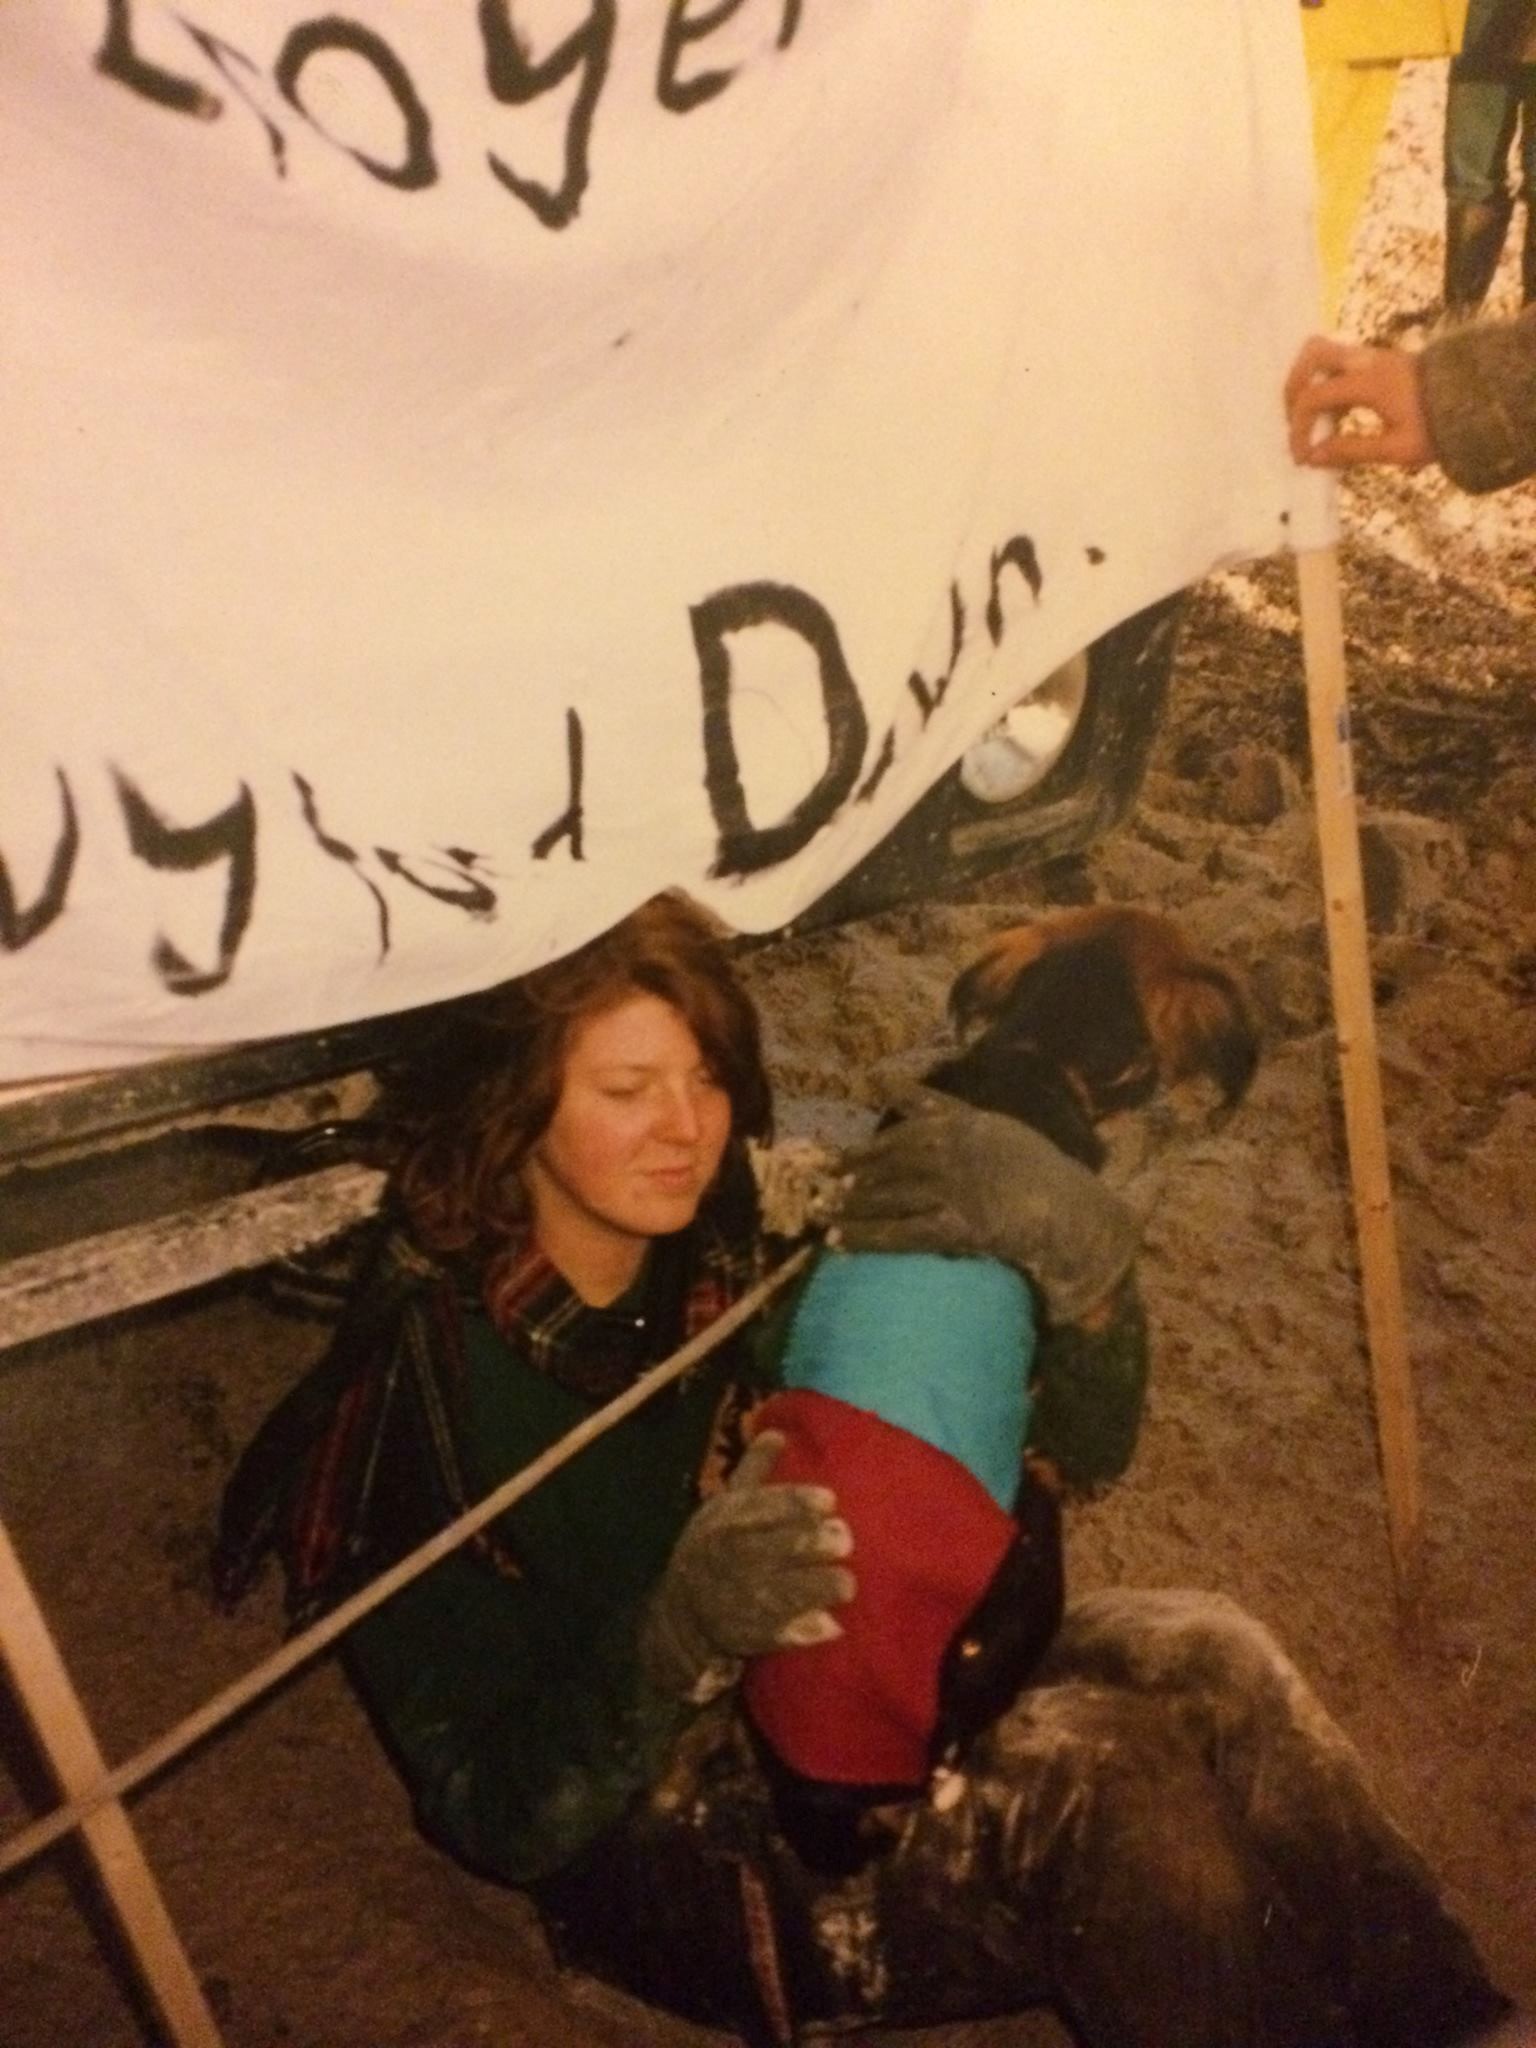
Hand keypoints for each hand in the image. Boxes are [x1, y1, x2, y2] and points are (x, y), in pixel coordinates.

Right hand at [638, 1430, 854, 1701]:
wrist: (683, 1613)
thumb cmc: (716, 1548)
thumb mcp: (727, 1505)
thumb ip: (754, 1472)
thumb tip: (776, 1430)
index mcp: (723, 1521)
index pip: (758, 1507)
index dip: (793, 1503)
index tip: (830, 1500)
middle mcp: (725, 1558)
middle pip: (769, 1549)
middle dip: (808, 1545)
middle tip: (845, 1541)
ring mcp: (734, 1599)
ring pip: (775, 1593)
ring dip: (813, 1589)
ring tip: (848, 1584)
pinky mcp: (744, 1636)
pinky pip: (773, 1635)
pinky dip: (801, 1632)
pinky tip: (830, 1627)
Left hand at [832, 1087, 1138, 1324]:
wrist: (1072, 1211)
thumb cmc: (1033, 1169)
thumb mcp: (987, 1124)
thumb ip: (935, 1103)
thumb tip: (884, 1081)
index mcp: (963, 1124)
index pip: (902, 1134)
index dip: (866, 1151)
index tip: (836, 1161)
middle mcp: (955, 1151)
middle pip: (889, 1165)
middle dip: (851, 1178)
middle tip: (820, 1189)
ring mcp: (957, 1188)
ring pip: (889, 1197)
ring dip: (850, 1208)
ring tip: (821, 1215)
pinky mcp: (961, 1226)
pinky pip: (903, 1233)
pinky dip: (867, 1238)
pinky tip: (839, 1245)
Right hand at [1284, 334, 1432, 469]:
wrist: (1476, 402)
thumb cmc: (1438, 428)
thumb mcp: (1397, 448)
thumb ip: (1351, 451)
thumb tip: (1313, 457)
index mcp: (1369, 382)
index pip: (1314, 396)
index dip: (1299, 428)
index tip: (1302, 457)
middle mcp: (1367, 360)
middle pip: (1312, 354)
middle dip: (1294, 388)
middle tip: (1294, 422)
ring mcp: (1373, 356)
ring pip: (1324, 352)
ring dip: (1309, 383)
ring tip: (1312, 420)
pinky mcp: (1379, 361)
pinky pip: (1340, 363)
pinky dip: (1327, 385)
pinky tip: (1334, 417)